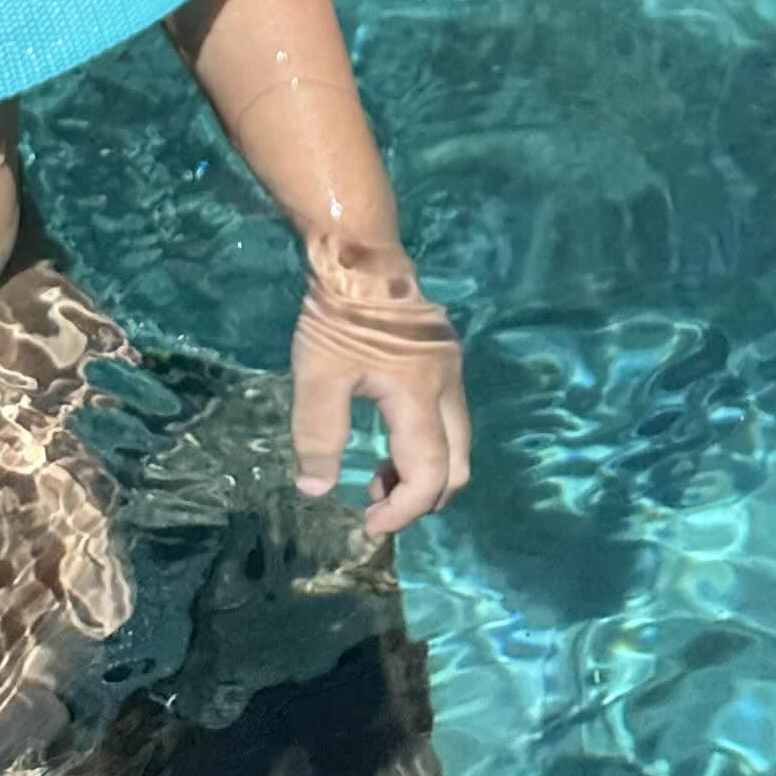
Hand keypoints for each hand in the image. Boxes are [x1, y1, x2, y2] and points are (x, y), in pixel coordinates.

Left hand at [290, 237, 471, 541]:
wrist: (358, 251)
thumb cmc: (338, 314)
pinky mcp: (444, 356)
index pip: (428, 473)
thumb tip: (317, 489)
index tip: (369, 524)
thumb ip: (318, 435)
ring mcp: (451, 368)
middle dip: (424, 498)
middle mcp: (448, 384)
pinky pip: (447, 416)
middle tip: (379, 507)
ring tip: (375, 478)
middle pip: (458, 464)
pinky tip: (386, 440)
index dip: (404, 510)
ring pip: (456, 441)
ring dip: (423, 471)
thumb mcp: (317, 374)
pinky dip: (424, 442)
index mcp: (420, 393)